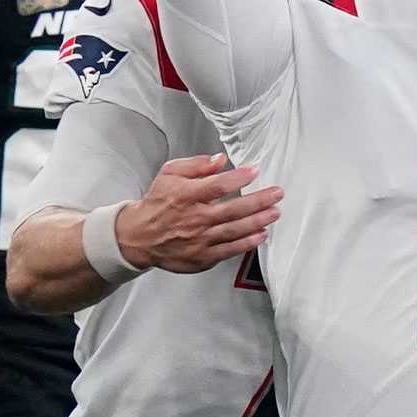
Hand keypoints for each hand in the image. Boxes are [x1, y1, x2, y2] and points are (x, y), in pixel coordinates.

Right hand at [116, 154, 282, 273]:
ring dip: (258, 222)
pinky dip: (246, 243)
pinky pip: (229, 250)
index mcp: (186, 196)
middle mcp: (194, 219)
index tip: (255, 171)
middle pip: (232, 210)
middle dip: (259, 201)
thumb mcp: (169, 174)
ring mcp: (199, 240)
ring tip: (275, 213)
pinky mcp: (201, 257)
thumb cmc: (157, 203)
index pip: (217, 186)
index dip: (238, 178)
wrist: (139, 237)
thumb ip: (195, 165)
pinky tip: (261, 235)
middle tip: (277, 194)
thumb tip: (220, 159)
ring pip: (234, 230)